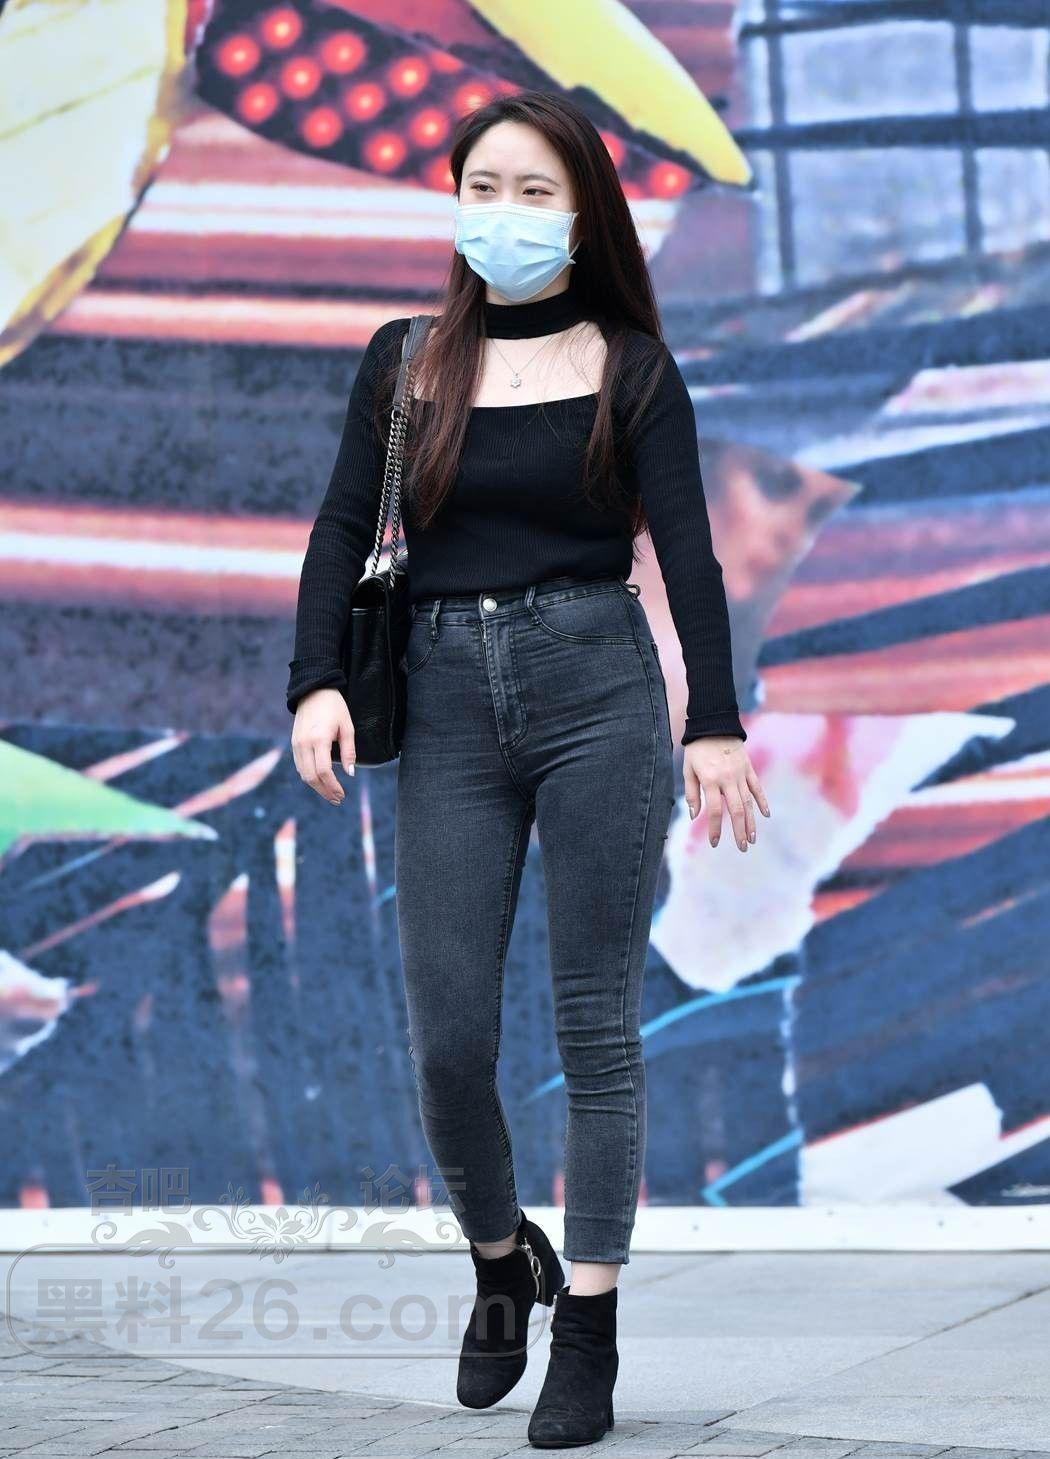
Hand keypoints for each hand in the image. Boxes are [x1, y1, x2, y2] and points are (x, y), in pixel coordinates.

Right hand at [291, 688, 354, 804]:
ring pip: (303, 774)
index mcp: (319, 739)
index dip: (332, 786)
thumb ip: (349, 751)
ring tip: (331, 794)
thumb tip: (350, 774)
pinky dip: (309, 777)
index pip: (323, 771)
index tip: (342, 794)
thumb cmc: (334, 707)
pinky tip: (320, 781)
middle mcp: (304, 744)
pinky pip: (300, 766)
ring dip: (316, 787)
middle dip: (324, 791)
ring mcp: (296, 744)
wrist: (313, 690)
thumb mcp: (347, 726)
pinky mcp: (294, 743)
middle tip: (337, 799)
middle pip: (311, 777)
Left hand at [683, 737, 769, 850]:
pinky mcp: (749, 768)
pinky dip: (762, 801)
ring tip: (752, 838)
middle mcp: (727, 779)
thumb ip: (691, 793)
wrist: (714, 724)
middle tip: (742, 847)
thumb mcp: (688, 769)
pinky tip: (765, 815)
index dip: (714, 828)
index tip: (714, 842)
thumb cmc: (697, 749)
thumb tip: (694, 815)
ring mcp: (740, 774)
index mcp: (710, 780)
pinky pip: (757, 788)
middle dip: (739, 831)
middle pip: (735, 810)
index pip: (713, 810)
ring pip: (748, 802)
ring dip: (751, 822)